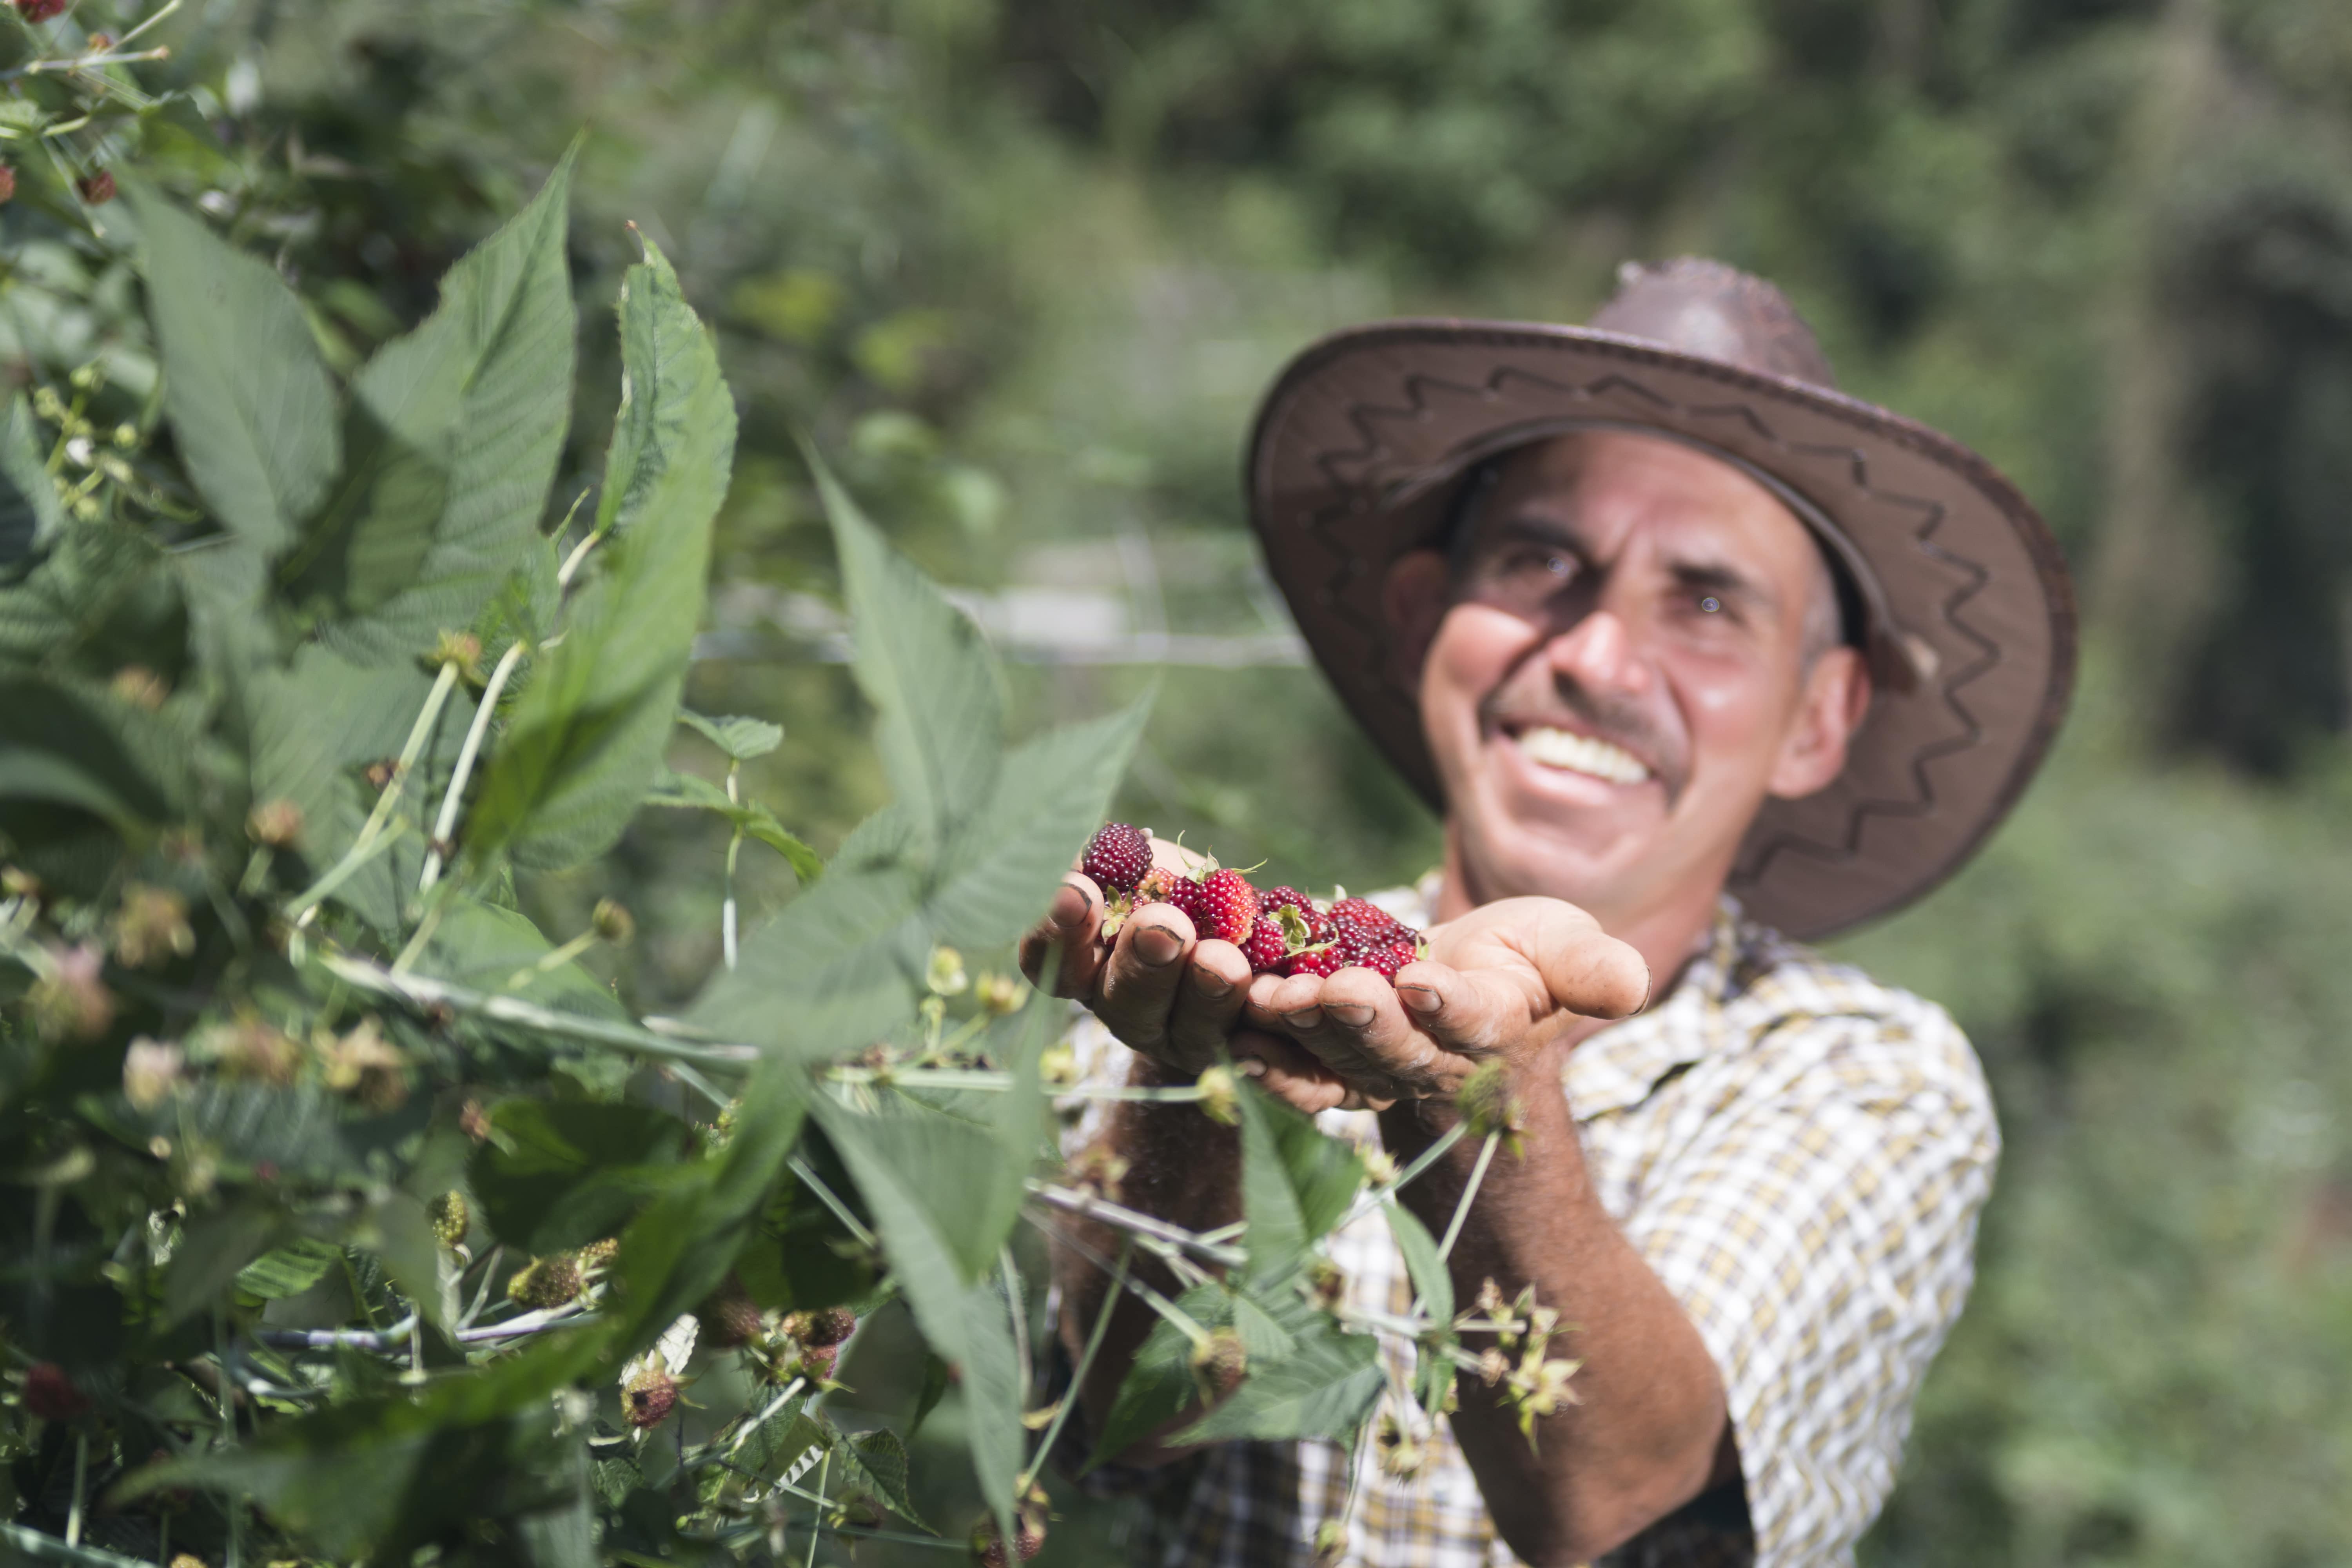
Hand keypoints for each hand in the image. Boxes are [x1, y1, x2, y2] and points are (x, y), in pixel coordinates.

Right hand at [1017, 838, 1252, 1078]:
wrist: (1256, 922)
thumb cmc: (1176, 882)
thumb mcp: (1138, 863)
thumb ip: (1109, 863)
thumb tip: (1087, 858)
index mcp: (1086, 965)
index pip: (1049, 959)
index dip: (1058, 931)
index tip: (1078, 890)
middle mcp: (1129, 1010)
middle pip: (1124, 1000)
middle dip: (1144, 962)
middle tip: (1165, 928)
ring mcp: (1186, 1039)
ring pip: (1191, 1029)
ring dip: (1207, 993)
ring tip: (1225, 960)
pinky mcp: (1246, 1051)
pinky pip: (1258, 1046)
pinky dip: (1268, 1023)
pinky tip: (1277, 998)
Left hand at [1237, 897, 1648, 1113]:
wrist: (1468, 978)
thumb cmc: (1525, 957)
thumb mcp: (1566, 947)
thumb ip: (1592, 970)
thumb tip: (1631, 985)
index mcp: (1495, 1027)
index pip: (1475, 1022)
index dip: (1450, 1006)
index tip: (1424, 982)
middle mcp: (1434, 1057)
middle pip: (1396, 1045)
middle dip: (1365, 1020)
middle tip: (1336, 990)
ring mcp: (1378, 1064)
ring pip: (1339, 1052)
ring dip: (1305, 1027)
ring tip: (1274, 997)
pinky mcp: (1332, 1060)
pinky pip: (1298, 1068)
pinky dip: (1269, 1058)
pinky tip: (1236, 1036)